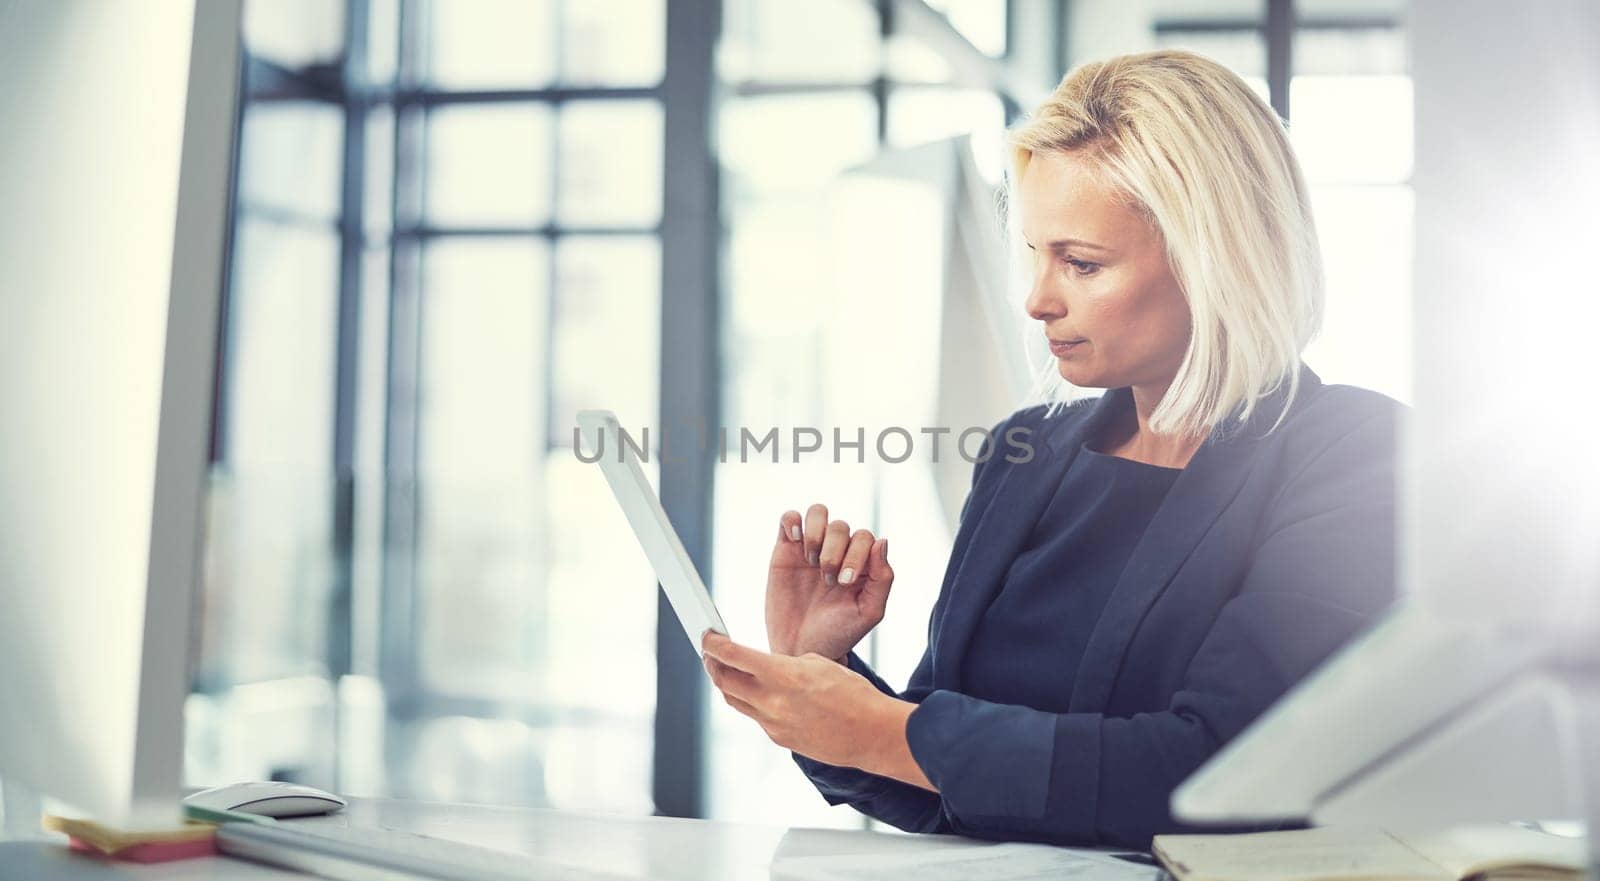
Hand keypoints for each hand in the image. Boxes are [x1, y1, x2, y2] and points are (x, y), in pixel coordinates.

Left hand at [701, 631, 928, 791]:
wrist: (871, 734)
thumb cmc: (854, 695)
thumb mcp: (819, 664)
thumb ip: (786, 664)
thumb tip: (767, 667)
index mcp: (783, 675)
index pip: (733, 656)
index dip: (713, 645)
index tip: (706, 637)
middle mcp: (772, 702)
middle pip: (724, 681)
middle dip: (712, 664)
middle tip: (710, 653)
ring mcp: (773, 724)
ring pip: (734, 701)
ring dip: (726, 684)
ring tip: (725, 671)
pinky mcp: (779, 739)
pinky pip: (755, 717)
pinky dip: (751, 702)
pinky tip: (758, 693)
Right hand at [766, 504, 894, 662]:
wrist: (799, 649)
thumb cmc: (837, 633)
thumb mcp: (868, 613)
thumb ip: (882, 578)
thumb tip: (882, 540)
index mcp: (861, 564)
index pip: (865, 537)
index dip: (856, 554)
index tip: (844, 582)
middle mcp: (837, 552)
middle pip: (841, 527)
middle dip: (834, 552)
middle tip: (827, 580)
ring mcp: (811, 548)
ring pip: (818, 512)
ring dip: (816, 533)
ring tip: (810, 560)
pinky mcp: (785, 550)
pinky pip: (789, 518)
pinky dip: (792, 520)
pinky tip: (794, 541)